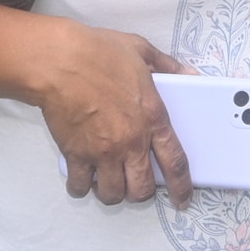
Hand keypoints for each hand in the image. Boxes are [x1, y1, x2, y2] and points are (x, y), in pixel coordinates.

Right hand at [37, 25, 195, 207]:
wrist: (60, 61)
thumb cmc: (99, 52)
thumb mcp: (141, 50)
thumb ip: (167, 66)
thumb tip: (189, 74)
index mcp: (153, 118)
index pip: (175, 162)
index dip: (181, 187)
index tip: (181, 200)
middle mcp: (131, 142)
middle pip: (142, 188)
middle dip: (140, 192)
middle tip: (134, 183)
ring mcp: (103, 152)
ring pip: (113, 194)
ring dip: (112, 192)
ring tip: (109, 181)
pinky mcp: (76, 155)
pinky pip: (81, 185)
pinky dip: (82, 187)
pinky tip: (82, 179)